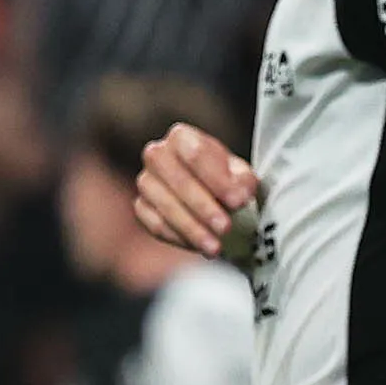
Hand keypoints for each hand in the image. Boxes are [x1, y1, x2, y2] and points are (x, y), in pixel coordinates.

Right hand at [136, 121, 257, 255]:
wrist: (211, 196)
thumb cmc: (226, 180)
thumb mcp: (242, 176)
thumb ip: (244, 182)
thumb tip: (240, 196)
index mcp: (181, 137)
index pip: (196, 154)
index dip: (217, 179)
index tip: (239, 201)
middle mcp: (157, 155)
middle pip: (178, 180)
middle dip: (203, 208)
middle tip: (226, 228)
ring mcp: (146, 181)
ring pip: (165, 206)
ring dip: (192, 229)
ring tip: (216, 246)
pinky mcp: (141, 207)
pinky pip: (156, 225)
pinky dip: (180, 238)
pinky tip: (200, 247)